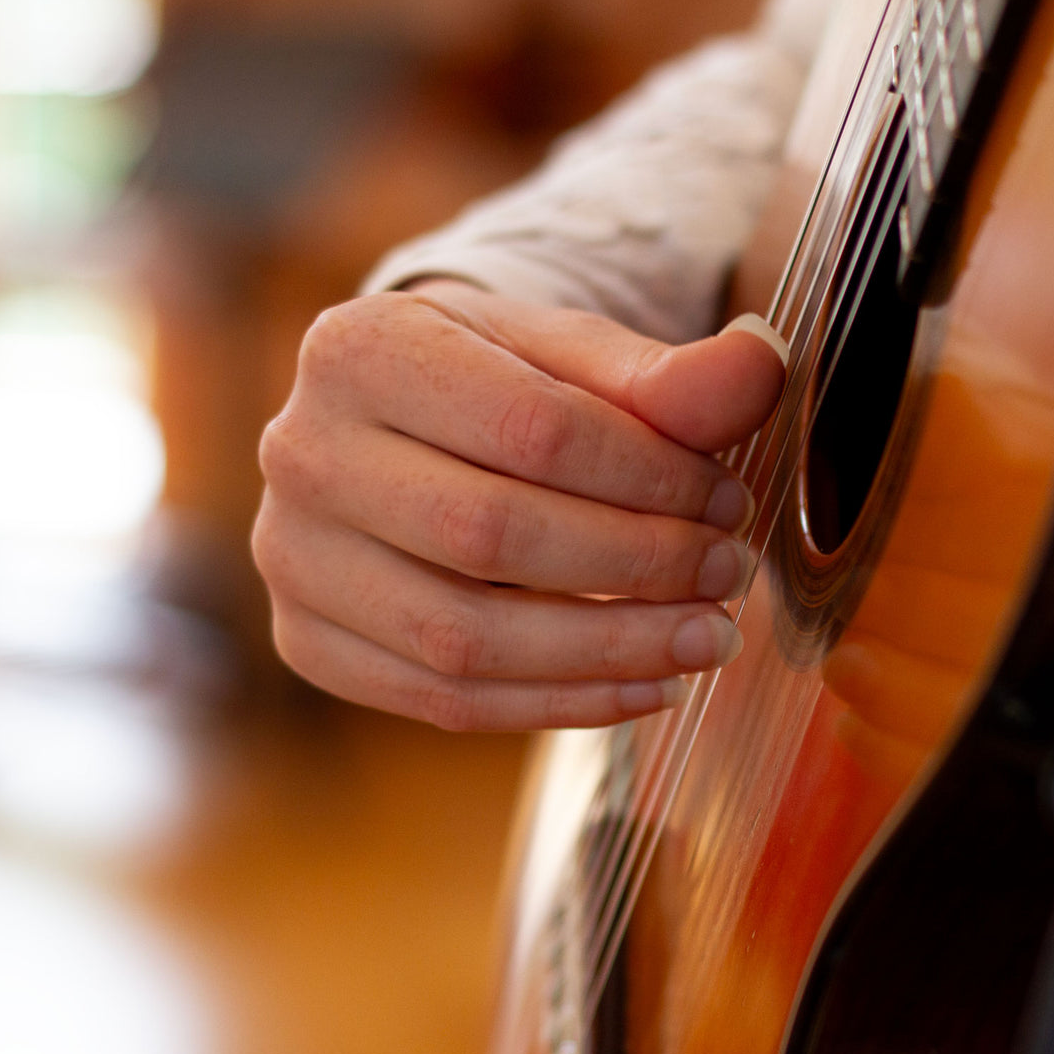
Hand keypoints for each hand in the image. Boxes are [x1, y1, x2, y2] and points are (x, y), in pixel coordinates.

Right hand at [252, 279, 785, 730]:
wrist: (398, 433)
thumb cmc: (494, 386)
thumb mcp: (571, 356)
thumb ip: (665, 374)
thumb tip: (761, 366)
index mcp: (362, 349)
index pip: (533, 429)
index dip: (651, 477)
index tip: (728, 500)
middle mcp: (301, 452)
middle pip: (492, 535)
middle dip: (636, 565)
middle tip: (728, 574)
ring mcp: (291, 559)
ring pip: (465, 638)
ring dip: (609, 651)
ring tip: (706, 641)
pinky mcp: (308, 643)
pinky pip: (445, 702)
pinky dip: (560, 704)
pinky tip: (645, 687)